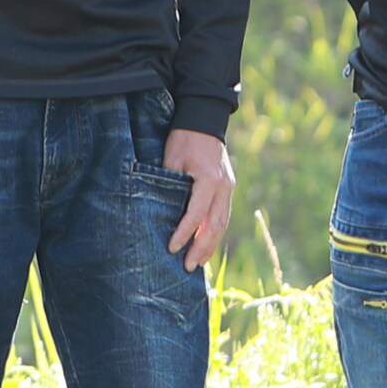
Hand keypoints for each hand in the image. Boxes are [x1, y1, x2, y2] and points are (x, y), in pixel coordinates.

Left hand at [162, 126, 233, 273]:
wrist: (204, 120)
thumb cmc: (183, 138)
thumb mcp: (171, 158)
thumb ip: (168, 184)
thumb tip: (158, 210)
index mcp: (209, 180)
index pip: (196, 214)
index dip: (184, 233)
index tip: (172, 248)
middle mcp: (223, 187)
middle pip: (214, 225)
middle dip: (201, 248)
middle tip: (188, 267)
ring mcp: (228, 189)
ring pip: (222, 224)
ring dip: (210, 245)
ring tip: (198, 263)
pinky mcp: (227, 189)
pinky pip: (223, 216)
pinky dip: (214, 233)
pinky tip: (206, 246)